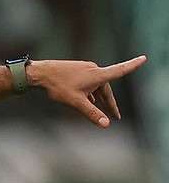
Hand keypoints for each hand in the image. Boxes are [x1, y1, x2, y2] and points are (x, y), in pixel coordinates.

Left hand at [27, 55, 146, 127]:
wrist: (40, 74)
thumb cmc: (57, 86)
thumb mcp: (76, 102)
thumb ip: (92, 113)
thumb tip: (107, 124)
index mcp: (97, 74)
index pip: (119, 70)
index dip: (133, 65)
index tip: (144, 58)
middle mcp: (93, 69)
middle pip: (106, 88)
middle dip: (109, 102)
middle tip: (116, 116)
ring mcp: (84, 68)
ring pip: (96, 86)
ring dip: (99, 98)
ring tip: (101, 111)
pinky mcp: (76, 70)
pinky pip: (88, 83)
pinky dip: (90, 93)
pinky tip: (87, 100)